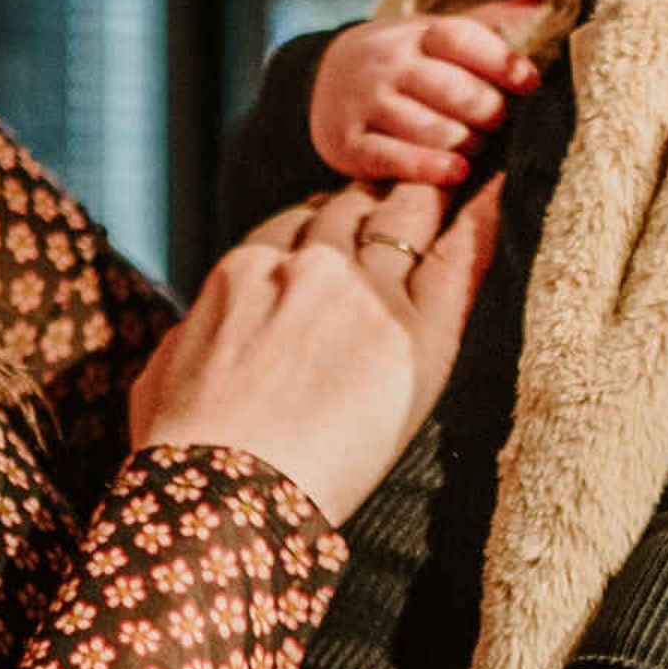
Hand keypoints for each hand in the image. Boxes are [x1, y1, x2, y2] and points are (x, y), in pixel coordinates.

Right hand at [128, 177, 500, 525]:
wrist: (224, 494)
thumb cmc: (178, 451)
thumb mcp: (163, 370)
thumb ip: (196, 333)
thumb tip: (199, 333)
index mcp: (245, 270)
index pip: (298, 224)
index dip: (327, 225)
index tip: (346, 231)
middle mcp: (306, 266)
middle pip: (354, 209)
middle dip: (380, 199)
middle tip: (413, 189)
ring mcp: (363, 292)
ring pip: (405, 218)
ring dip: (429, 197)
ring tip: (460, 173)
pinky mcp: (415, 333)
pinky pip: (460, 258)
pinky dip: (483, 216)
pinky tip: (503, 187)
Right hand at [309, 2, 548, 187]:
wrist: (321, 80)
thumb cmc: (403, 62)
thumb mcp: (435, 35)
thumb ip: (488, 22)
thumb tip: (543, 1)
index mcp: (415, 33)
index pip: (462, 38)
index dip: (502, 61)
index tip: (530, 83)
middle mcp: (387, 63)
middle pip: (454, 91)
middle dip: (489, 112)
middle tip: (497, 123)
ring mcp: (365, 103)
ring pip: (431, 129)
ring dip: (467, 144)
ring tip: (475, 148)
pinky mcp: (347, 143)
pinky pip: (394, 158)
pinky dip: (429, 168)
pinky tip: (457, 172)